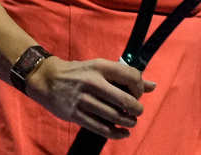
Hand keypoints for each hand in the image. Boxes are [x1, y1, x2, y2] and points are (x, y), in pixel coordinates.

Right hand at [25, 56, 157, 138]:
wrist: (47, 79)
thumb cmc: (79, 73)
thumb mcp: (100, 68)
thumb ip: (125, 76)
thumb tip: (153, 86)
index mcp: (100, 66)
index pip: (131, 76)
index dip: (139, 88)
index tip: (137, 93)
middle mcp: (93, 82)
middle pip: (125, 100)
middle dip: (136, 109)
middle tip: (136, 111)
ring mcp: (83, 99)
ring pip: (115, 116)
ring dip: (128, 122)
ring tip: (130, 122)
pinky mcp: (75, 114)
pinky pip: (101, 128)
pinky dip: (116, 133)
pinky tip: (123, 133)